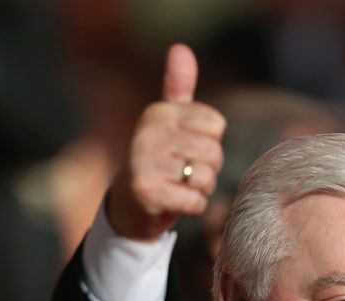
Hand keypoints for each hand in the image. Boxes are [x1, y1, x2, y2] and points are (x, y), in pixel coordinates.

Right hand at [107, 43, 226, 241]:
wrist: (128, 205)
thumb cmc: (158, 160)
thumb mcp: (167, 121)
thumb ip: (178, 87)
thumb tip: (181, 48)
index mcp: (159, 112)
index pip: (215, 125)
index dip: (210, 143)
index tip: (188, 149)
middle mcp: (149, 131)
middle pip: (213, 152)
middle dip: (207, 170)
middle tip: (183, 174)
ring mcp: (145, 161)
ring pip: (206, 177)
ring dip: (199, 190)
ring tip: (177, 187)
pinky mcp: (148, 190)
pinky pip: (196, 201)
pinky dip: (192, 207)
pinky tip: (173, 203)